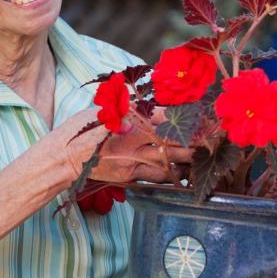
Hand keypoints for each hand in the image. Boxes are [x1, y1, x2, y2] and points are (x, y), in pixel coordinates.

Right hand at [58, 108, 192, 183]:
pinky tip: (183, 171)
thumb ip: (129, 103)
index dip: (186, 117)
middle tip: (213, 138)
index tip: (202, 115)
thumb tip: (153, 99)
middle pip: (174, 143)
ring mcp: (133, 163)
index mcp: (129, 122)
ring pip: (170, 164)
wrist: (63, 157)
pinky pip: (157, 178)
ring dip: (188, 161)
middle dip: (195, 142)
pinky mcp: (130, 177)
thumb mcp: (104, 108)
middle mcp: (135, 144)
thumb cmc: (82, 129)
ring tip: (201, 156)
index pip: (166, 117)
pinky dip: (173, 175)